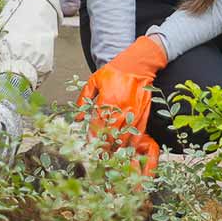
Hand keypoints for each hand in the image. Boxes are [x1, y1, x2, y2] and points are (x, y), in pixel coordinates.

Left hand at [76, 35, 166, 174]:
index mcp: (107, 100)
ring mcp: (134, 111)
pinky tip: (128, 149)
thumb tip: (77, 116)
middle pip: (111, 134)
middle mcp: (121, 107)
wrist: (138, 63)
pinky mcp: (144, 112)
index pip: (98, 125)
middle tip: (99, 156)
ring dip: (118, 147)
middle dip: (104, 146)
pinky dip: (133, 141)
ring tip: (112, 156)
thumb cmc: (115, 71)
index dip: (93, 138)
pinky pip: (138, 131)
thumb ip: (84, 98)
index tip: (90, 147)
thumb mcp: (94, 80)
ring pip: (125, 135)